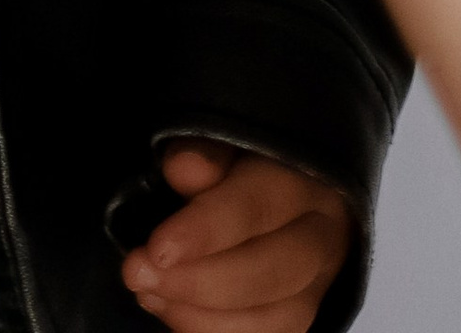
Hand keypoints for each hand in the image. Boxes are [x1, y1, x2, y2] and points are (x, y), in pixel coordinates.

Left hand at [120, 146, 351, 329]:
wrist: (289, 200)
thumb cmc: (244, 166)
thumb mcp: (225, 146)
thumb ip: (206, 155)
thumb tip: (181, 166)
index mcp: (302, 178)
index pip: (256, 206)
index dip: (204, 230)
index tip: (157, 249)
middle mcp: (321, 235)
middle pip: (268, 271)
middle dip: (197, 281)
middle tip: (140, 275)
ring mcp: (317, 284)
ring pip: (269, 316)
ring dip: (199, 313)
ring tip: (149, 292)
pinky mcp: (303, 316)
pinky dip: (212, 331)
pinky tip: (172, 310)